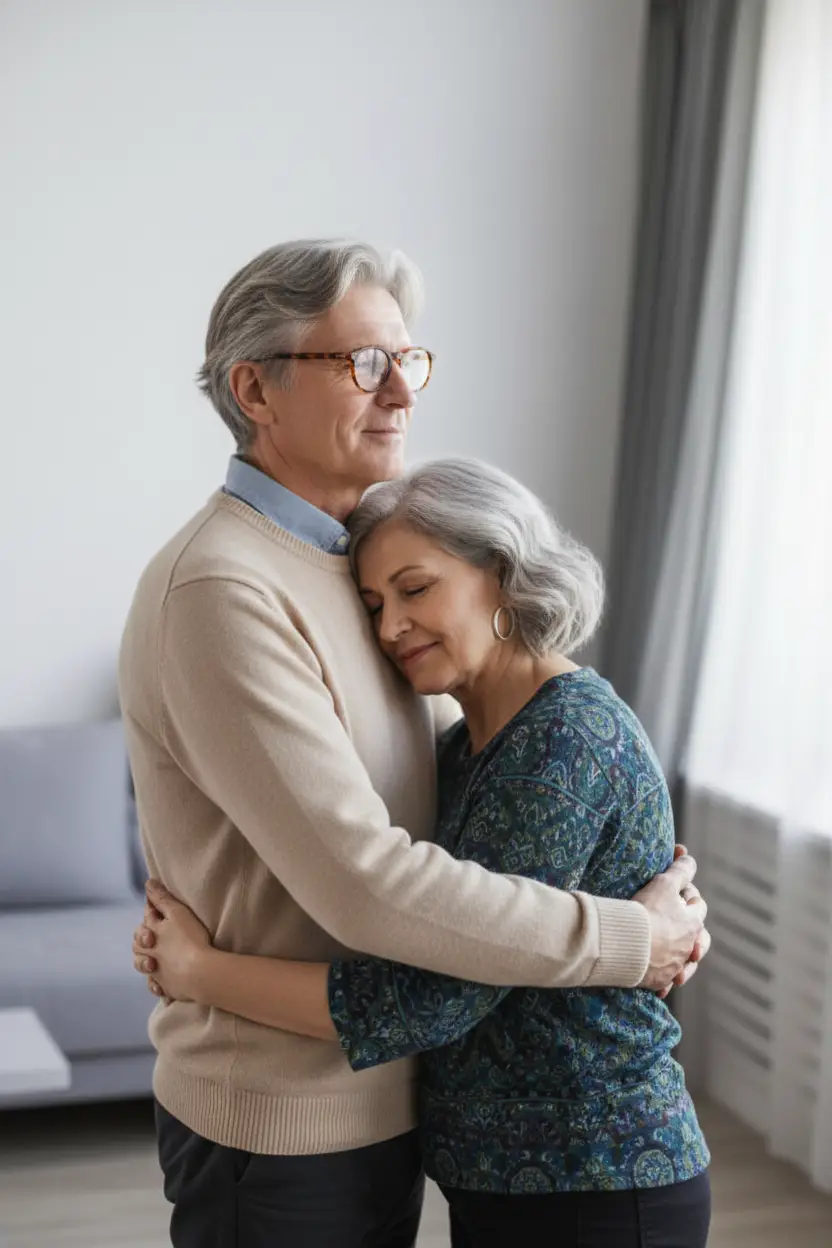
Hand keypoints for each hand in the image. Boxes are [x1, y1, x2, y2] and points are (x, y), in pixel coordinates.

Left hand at [132, 880, 211, 1002]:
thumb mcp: (178, 913)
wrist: (200, 973)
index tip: (156, 908)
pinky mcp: (166, 987)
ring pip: (142, 965)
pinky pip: (155, 986)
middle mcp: (150, 952)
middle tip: (151, 936)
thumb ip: (162, 898)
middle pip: (138, 943)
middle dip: (142, 937)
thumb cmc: (191, 939)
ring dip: (144, 961)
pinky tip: (160, 982)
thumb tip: (147, 883)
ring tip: (153, 960)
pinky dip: (156, 983)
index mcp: (152, 932)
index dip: (150, 911)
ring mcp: (157, 971)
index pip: (146, 918)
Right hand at [634, 850, 708, 992]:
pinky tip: (656, 976)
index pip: (698, 905)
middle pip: (699, 939)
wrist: (626, 943)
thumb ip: (680, 869)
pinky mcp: (659, 980)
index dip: (688, 895)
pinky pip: (665, 980)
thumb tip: (687, 854)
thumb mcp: (664, 883)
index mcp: (693, 924)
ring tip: (671, 956)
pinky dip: (663, 977)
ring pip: (685, 963)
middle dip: (693, 934)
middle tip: (679, 928)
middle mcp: (688, 947)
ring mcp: (674, 966)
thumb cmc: (646, 911)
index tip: (675, 891)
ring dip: (681, 959)